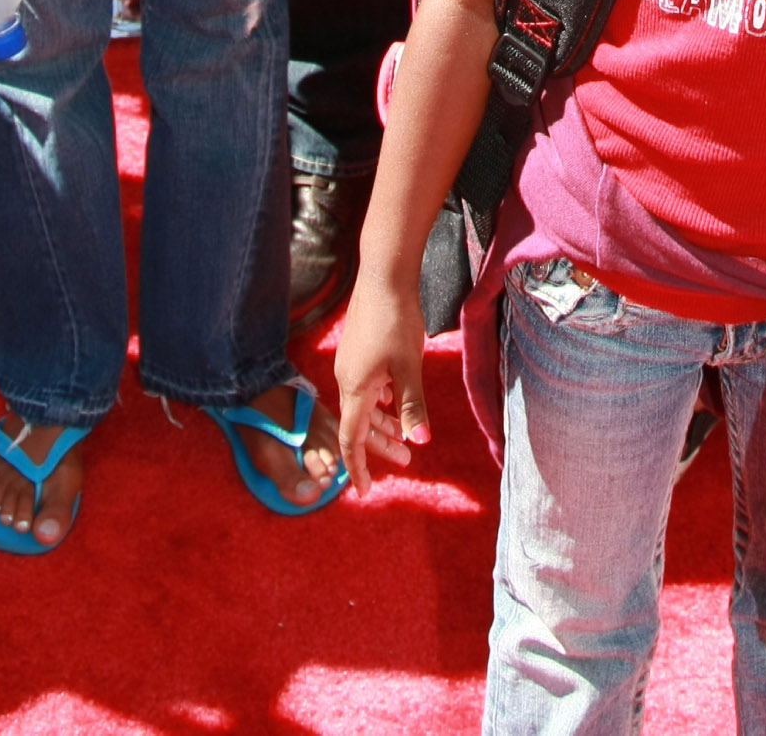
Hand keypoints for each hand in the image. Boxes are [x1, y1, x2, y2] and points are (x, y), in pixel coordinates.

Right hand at [334, 272, 430, 493]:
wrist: (384, 274)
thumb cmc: (396, 320)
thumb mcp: (409, 366)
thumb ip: (412, 405)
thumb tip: (419, 441)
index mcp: (355, 387)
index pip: (351, 438)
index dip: (357, 467)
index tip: (364, 491)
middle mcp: (346, 377)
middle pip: (359, 423)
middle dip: (380, 445)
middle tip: (406, 459)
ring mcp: (350, 362)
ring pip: (364, 403)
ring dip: (383, 422)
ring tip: (405, 433)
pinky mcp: (358, 348)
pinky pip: (366, 386)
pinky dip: (381, 401)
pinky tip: (396, 399)